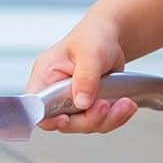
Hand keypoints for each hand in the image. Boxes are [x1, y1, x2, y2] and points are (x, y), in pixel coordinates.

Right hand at [26, 8, 135, 133]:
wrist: (111, 37)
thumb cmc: (94, 37)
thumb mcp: (90, 53)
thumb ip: (85, 78)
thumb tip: (82, 103)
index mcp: (45, 77)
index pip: (36, 107)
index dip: (48, 118)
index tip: (66, 119)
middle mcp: (55, 93)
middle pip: (64, 122)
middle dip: (89, 119)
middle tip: (106, 105)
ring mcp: (71, 102)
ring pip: (85, 125)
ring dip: (108, 119)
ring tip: (125, 104)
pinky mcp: (88, 107)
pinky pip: (99, 122)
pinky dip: (115, 117)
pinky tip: (126, 105)